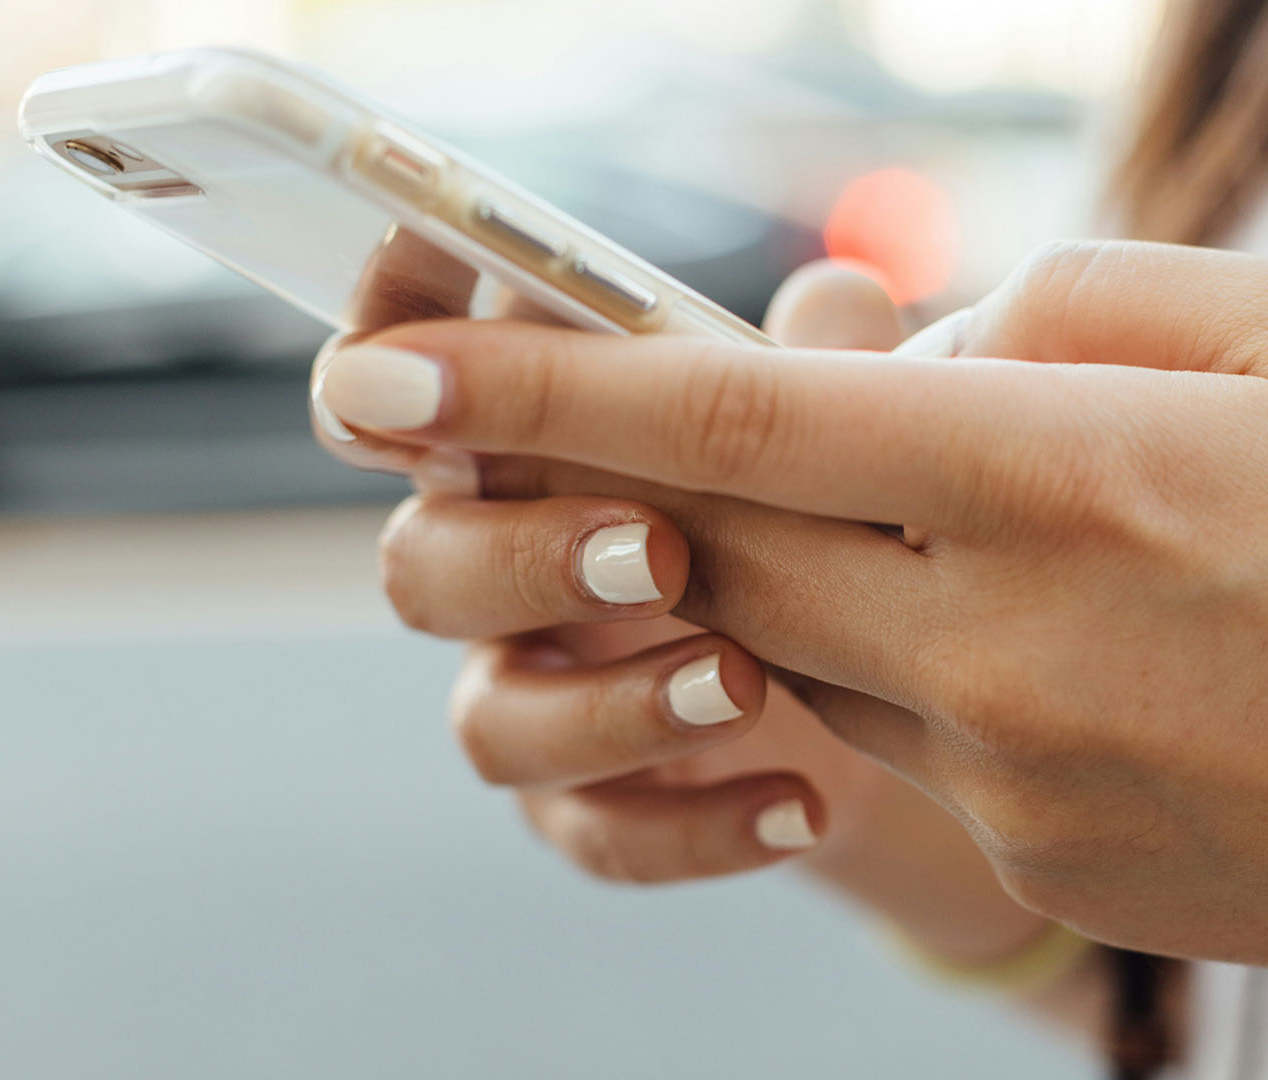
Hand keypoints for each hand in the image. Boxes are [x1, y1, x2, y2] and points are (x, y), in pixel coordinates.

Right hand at [312, 254, 1050, 967]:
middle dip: (524, 556)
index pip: (401, 391)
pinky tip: (802, 804)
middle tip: (659, 550)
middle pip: (422, 565)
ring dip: (609, 705)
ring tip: (745, 684)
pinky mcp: (590, 805)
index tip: (414, 358)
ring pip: (492, 722)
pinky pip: (598, 834)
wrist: (889, 690)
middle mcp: (501, 566)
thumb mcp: (836, 427)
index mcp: (525, 445)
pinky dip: (695, 826)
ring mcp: (536, 694)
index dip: (378, 362)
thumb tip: (840, 296)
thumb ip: (822, 361)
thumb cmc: (821, 509)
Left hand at [313, 240, 1267, 983]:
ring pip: (788, 643)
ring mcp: (1003, 769)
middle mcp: (1002, 636)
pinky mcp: (1024, 851)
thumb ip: (1069, 302)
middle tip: (562, 425)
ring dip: (782, 560)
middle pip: (712, 545)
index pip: (733, 420)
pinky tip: (1017, 624)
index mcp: (1066, 474)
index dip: (536, 390)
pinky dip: (892, 652)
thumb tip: (912, 341)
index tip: (382, 376)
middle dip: (608, 482)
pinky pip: (888, 731)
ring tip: (913, 508)